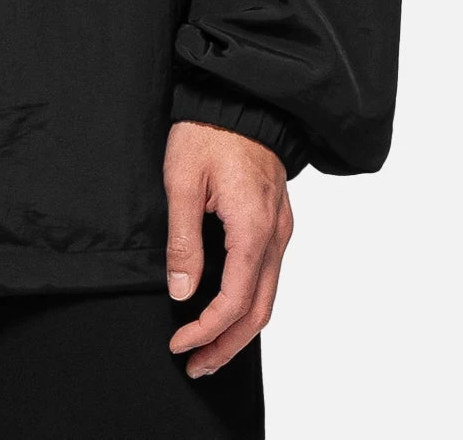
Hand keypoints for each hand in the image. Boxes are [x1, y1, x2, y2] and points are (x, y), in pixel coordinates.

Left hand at [164, 120, 293, 377]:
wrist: (239, 97)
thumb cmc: (208, 131)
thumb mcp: (183, 181)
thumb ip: (183, 240)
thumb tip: (182, 291)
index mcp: (254, 228)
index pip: (236, 300)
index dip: (207, 330)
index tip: (180, 343)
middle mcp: (277, 234)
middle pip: (260, 311)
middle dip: (228, 345)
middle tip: (196, 365)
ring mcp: (282, 229)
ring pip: (269, 296)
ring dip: (240, 328)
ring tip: (208, 348)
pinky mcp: (277, 220)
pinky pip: (270, 274)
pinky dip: (250, 302)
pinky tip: (228, 309)